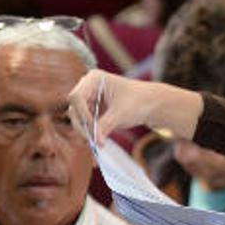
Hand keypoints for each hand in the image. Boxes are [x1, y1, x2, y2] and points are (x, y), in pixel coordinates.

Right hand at [68, 69, 202, 146]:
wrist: (149, 105)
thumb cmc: (138, 102)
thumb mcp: (120, 114)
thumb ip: (104, 126)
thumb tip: (94, 141)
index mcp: (94, 79)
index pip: (76, 97)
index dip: (82, 114)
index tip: (94, 128)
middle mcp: (88, 88)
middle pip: (74, 109)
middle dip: (83, 127)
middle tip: (94, 142)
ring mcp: (89, 100)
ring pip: (77, 119)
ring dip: (86, 132)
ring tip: (98, 144)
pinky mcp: (92, 112)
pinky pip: (85, 125)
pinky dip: (90, 135)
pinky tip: (97, 145)